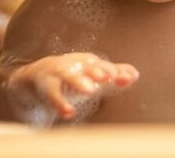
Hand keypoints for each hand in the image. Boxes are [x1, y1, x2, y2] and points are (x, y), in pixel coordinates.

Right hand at [7, 53, 138, 120]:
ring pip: (69, 76)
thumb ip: (113, 73)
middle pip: (86, 66)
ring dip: (79, 82)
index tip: (125, 77)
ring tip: (90, 90)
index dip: (113, 71)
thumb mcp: (92, 72)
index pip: (102, 65)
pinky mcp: (47, 86)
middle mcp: (75, 64)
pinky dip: (60, 102)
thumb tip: (135, 74)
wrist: (39, 76)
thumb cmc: (73, 74)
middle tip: (107, 77)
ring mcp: (60, 74)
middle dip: (97, 71)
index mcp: (88, 62)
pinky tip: (68, 112)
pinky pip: (53, 94)